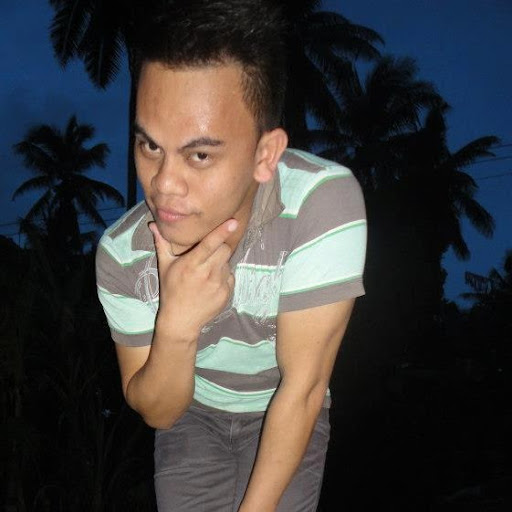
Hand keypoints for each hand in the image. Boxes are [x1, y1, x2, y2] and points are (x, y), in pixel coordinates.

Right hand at [149, 219, 237, 337]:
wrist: (180, 320)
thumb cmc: (171, 290)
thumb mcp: (165, 266)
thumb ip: (162, 243)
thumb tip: (153, 225)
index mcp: (191, 264)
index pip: (210, 244)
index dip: (222, 231)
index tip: (233, 222)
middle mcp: (207, 274)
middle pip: (224, 249)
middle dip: (220, 247)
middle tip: (209, 253)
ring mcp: (219, 284)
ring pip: (227, 262)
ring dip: (220, 263)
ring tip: (207, 272)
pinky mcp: (226, 293)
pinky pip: (230, 276)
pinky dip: (224, 276)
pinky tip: (211, 284)